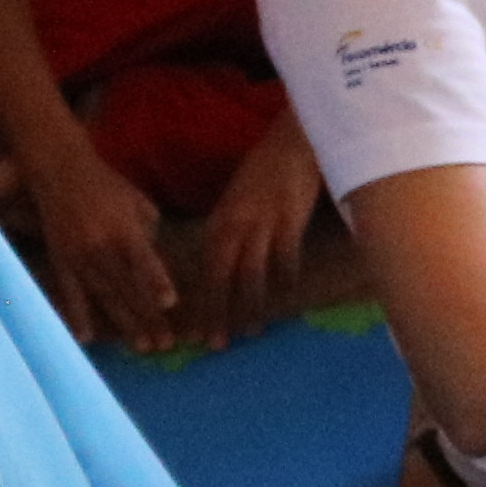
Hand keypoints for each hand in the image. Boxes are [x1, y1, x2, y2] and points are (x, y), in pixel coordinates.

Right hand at [29, 144, 182, 351]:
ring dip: (124, 323)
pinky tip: (87, 338)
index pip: (143, 259)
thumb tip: (155, 268)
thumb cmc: (108, 187)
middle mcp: (100, 246)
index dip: (155, 281)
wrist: (60, 172)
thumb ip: (149, 236)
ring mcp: (78, 257)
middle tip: (165, 345)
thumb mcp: (139, 204)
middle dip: (146, 317)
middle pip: (127, 287)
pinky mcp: (60, 262)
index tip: (169, 304)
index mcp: (124, 229)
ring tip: (142, 347)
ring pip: (104, 296)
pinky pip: (70, 294)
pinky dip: (77, 316)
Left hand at [193, 121, 330, 342]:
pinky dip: (285, 279)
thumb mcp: (236, 202)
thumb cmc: (265, 170)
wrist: (291, 142)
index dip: (199, 305)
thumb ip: (229, 231)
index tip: (193, 333)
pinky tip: (287, 296)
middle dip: (216, 314)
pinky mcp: (289, 220)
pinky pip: (285, 258)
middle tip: (214, 344)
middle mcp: (233, 227)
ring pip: (250, 274)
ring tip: (250, 332)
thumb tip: (225, 264)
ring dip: (249, 306)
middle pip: (221, 278)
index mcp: (218, 224)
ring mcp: (261, 225)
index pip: (203, 272)